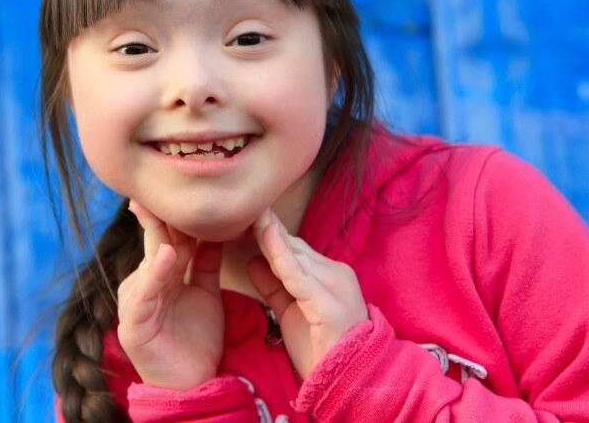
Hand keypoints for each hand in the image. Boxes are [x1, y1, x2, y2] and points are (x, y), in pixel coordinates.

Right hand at [116, 200, 224, 389]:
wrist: (192, 384)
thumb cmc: (196, 340)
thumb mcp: (206, 292)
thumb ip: (205, 261)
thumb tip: (214, 228)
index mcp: (162, 274)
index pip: (168, 235)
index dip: (174, 212)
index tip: (181, 182)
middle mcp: (146, 283)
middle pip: (157, 242)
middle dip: (162, 213)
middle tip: (166, 181)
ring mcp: (137, 302)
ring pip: (149, 262)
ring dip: (160, 237)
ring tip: (166, 212)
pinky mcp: (133, 324)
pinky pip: (144, 295)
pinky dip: (154, 274)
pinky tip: (165, 256)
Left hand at [247, 209, 367, 378]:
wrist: (348, 384)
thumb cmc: (320, 350)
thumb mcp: (290, 311)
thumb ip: (273, 285)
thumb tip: (252, 260)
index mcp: (329, 273)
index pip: (293, 247)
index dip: (268, 233)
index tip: (244, 213)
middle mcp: (335, 272)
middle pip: (292, 245)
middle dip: (265, 228)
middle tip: (240, 204)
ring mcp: (335, 284)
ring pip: (294, 254)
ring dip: (268, 234)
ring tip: (247, 211)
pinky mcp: (328, 301)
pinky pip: (297, 273)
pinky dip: (279, 253)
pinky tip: (265, 234)